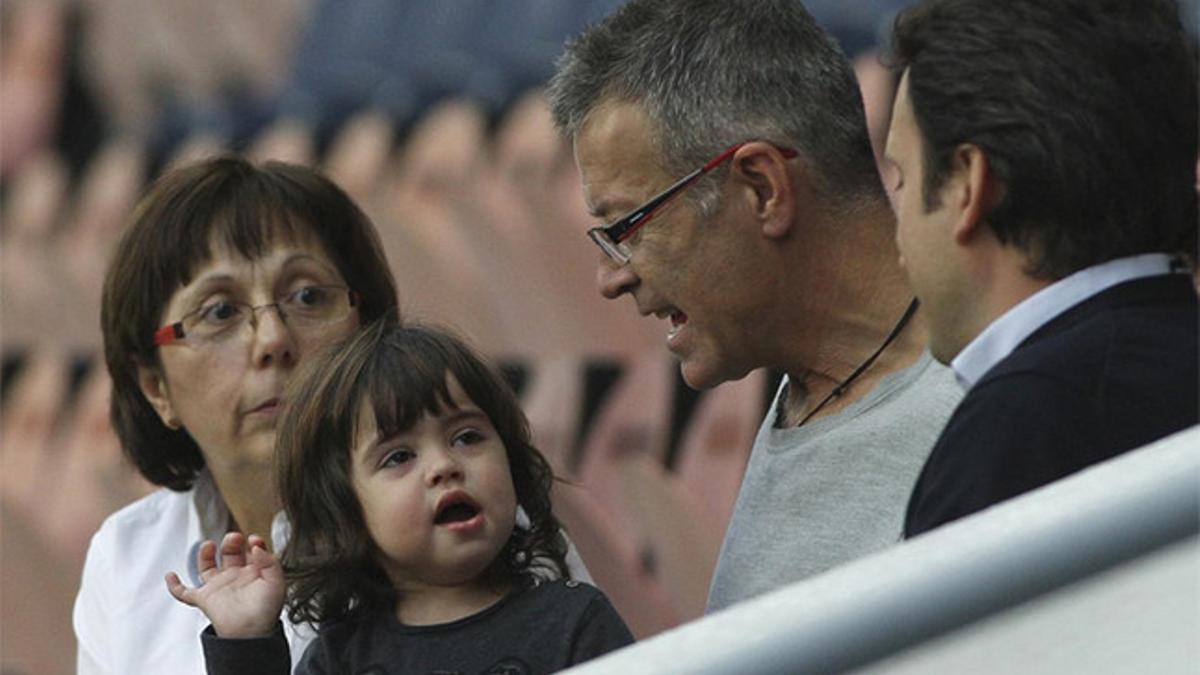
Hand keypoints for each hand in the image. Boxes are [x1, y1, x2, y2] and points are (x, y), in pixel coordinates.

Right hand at [165, 532, 285, 638]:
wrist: (251, 634)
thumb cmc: (266, 613)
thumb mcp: (276, 583)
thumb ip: (270, 562)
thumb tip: (256, 546)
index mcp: (254, 574)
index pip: (251, 552)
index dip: (253, 543)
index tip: (254, 540)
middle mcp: (235, 579)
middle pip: (230, 554)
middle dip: (231, 543)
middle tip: (235, 537)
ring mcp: (219, 588)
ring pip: (208, 567)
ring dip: (207, 554)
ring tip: (210, 545)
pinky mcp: (204, 600)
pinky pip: (184, 593)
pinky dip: (175, 586)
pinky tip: (170, 576)